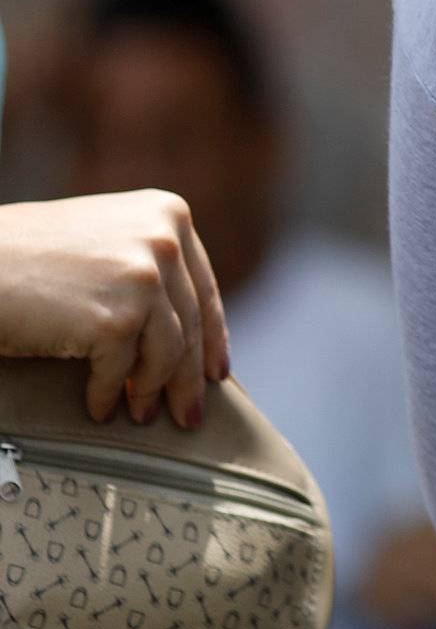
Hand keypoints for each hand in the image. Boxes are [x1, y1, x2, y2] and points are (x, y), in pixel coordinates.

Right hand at [0, 190, 228, 426]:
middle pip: (191, 323)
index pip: (202, 287)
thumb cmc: (24, 256)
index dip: (211, 335)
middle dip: (190, 376)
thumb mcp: (106, 240)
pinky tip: (100, 408)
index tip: (216, 370)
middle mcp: (165, 239)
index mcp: (168, 213)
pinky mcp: (117, 319)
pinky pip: (123, 373)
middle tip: (190, 413)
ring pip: (168, 353)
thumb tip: (180, 324)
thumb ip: (146, 265)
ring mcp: (144, 278)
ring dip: (153, 392)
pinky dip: (110, 395)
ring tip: (141, 415)